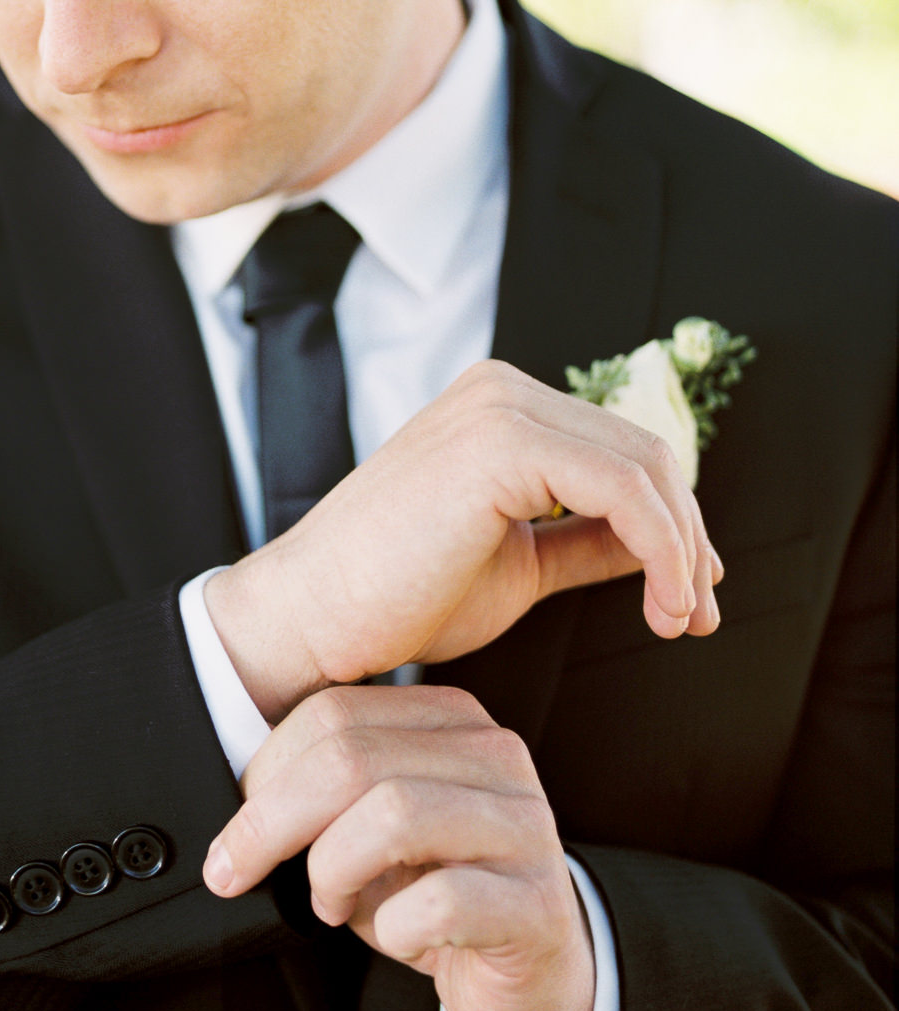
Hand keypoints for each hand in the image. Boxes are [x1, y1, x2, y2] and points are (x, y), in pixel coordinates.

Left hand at [204, 684, 595, 1010]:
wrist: (532, 973)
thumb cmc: (437, 894)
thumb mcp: (372, 830)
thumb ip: (326, 796)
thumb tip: (240, 806)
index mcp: (449, 720)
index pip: (335, 714)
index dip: (265, 773)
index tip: (230, 840)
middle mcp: (495, 756)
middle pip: (353, 758)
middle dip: (274, 822)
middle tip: (239, 874)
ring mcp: (524, 825)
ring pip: (393, 813)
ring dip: (333, 869)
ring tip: (331, 904)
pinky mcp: (538, 902)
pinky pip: (440, 901)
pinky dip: (394, 928)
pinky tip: (398, 938)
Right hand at [206, 359, 720, 720]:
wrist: (313, 616)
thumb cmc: (397, 597)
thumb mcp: (519, 564)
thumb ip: (587, 541)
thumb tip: (667, 549)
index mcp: (501, 407)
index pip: (624, 450)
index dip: (677, 522)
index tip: (691, 595)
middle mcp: (502, 390)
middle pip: (646, 452)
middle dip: (688, 538)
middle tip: (697, 617)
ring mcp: (499, 407)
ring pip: (645, 467)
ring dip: (682, 550)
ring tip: (679, 621)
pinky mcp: (500, 442)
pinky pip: (622, 490)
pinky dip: (660, 548)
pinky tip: (657, 605)